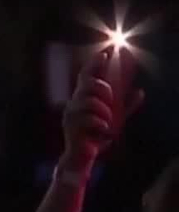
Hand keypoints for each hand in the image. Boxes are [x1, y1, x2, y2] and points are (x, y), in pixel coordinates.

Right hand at [61, 48, 144, 169]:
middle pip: (87, 84)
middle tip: (111, 99)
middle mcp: (74, 103)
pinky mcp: (71, 126)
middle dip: (103, 88)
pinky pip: (89, 118)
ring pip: (89, 101)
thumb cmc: (95, 137)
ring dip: (103, 110)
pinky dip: (101, 123)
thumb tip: (139, 91)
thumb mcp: (115, 119)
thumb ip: (126, 106)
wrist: (83, 157)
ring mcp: (71, 114)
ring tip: (107, 122)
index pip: (87, 76)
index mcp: (83, 99)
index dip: (95, 64)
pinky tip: (104, 130)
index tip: (105, 53)